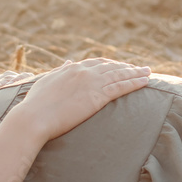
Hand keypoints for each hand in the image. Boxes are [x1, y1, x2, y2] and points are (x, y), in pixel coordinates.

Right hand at [15, 58, 149, 142]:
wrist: (33, 118)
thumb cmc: (36, 105)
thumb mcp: (47, 82)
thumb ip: (60, 72)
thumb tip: (69, 62)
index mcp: (71, 69)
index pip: (96, 63)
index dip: (110, 64)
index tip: (119, 65)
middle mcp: (84, 72)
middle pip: (111, 66)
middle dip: (127, 66)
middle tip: (139, 68)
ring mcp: (92, 83)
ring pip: (120, 74)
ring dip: (136, 72)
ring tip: (148, 72)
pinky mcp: (97, 96)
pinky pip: (121, 86)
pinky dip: (135, 82)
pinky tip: (145, 81)